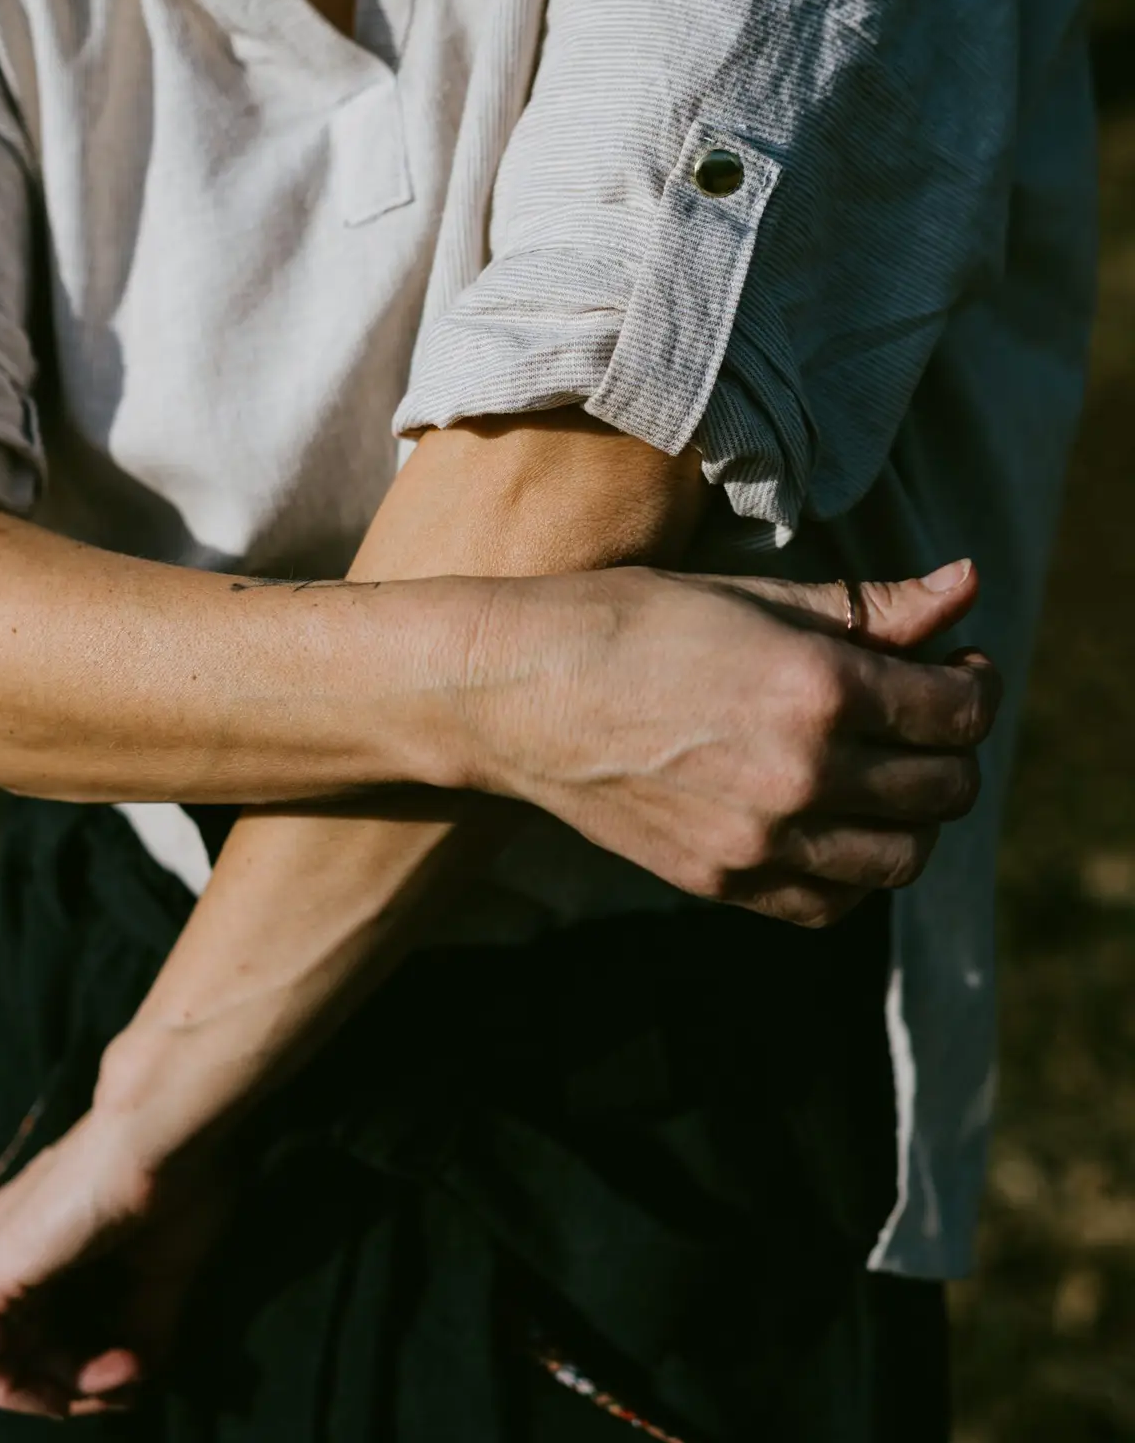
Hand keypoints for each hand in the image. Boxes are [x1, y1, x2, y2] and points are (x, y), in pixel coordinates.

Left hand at [0, 1109, 234, 1417]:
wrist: (166, 1122)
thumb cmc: (179, 1177)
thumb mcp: (165, 1271)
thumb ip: (141, 1331)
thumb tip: (129, 1388)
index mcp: (52, 1235)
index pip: (56, 1325)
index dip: (98, 1364)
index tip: (144, 1367)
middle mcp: (12, 1243)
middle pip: (31, 1344)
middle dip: (83, 1380)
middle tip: (136, 1375)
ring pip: (7, 1356)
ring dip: (63, 1387)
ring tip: (121, 1373)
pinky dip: (26, 1388)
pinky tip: (79, 1384)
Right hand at [467, 560, 999, 926]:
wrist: (515, 692)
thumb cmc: (628, 620)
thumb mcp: (752, 595)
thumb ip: (871, 606)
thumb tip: (969, 586)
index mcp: (814, 686)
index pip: (955, 710)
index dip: (974, 684)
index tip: (957, 667)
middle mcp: (799, 773)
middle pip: (946, 788)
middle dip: (955, 748)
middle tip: (925, 715)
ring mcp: (760, 841)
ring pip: (904, 857)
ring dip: (917, 815)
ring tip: (886, 773)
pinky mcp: (723, 882)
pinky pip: (835, 904)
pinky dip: (857, 870)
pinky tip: (836, 823)